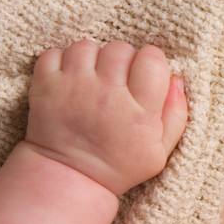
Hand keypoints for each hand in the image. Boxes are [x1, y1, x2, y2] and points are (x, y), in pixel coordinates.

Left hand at [25, 40, 187, 195]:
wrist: (69, 177)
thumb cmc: (119, 164)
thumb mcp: (161, 150)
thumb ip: (176, 113)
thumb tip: (177, 78)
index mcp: (139, 110)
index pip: (152, 59)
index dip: (152, 62)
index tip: (146, 76)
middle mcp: (106, 94)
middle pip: (120, 49)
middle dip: (123, 60)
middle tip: (119, 80)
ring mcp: (73, 87)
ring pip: (87, 46)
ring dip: (92, 58)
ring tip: (93, 78)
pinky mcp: (46, 86)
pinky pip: (54, 52)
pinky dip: (62, 61)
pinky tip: (71, 78)